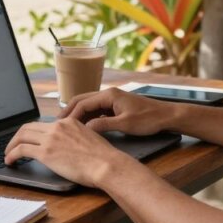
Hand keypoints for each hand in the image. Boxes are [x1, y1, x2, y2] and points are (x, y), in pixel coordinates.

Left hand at [3, 118, 134, 187]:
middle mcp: (58, 126)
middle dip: (17, 136)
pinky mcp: (46, 152)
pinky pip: (21, 150)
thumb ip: (75, 138)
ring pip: (22, 136)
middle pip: (28, 127)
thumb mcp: (89, 138)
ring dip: (11, 145)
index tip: (27, 139)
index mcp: (68, 122)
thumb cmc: (103, 158)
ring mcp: (51, 138)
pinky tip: (10, 161)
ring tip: (7, 154)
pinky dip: (12, 154)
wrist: (106, 164)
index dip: (32, 132)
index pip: (43, 124)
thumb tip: (68, 147)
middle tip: (12, 146)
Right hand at [60, 88, 180, 135]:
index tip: (62, 126)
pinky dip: (87, 117)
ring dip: (77, 114)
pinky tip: (83, 127)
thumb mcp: (125, 124)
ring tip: (66, 126)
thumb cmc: (148, 119)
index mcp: (109, 95)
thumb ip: (104, 125)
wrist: (166, 116)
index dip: (71, 115)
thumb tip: (86, 129)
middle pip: (82, 100)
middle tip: (56, 124)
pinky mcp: (115, 106)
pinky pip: (96, 110)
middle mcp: (108, 94)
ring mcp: (112, 99)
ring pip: (88, 105)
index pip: (83, 103)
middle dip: (69, 111)